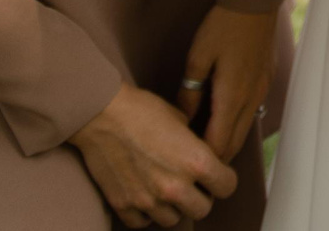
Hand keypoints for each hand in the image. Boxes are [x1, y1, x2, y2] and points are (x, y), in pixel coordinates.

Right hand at [67, 83, 237, 228]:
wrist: (101, 114)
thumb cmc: (142, 109)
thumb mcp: (181, 120)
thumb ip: (196, 145)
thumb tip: (204, 157)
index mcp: (196, 162)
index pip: (227, 187)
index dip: (223, 179)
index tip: (216, 174)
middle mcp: (175, 187)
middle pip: (203, 209)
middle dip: (201, 196)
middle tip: (191, 183)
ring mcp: (148, 200)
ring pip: (173, 220)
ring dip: (173, 207)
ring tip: (165, 188)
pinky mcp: (123, 206)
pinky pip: (143, 223)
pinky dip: (146, 213)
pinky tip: (144, 194)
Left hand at [173, 5, 275, 162]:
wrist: (255, 2)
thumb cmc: (223, 26)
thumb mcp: (198, 58)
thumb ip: (190, 92)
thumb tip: (182, 119)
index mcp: (231, 97)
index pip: (218, 144)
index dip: (202, 161)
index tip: (184, 168)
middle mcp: (250, 99)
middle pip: (233, 144)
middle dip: (214, 160)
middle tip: (191, 168)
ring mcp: (260, 91)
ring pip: (243, 131)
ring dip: (226, 144)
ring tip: (203, 152)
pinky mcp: (264, 82)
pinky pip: (249, 114)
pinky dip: (235, 127)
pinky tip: (220, 123)